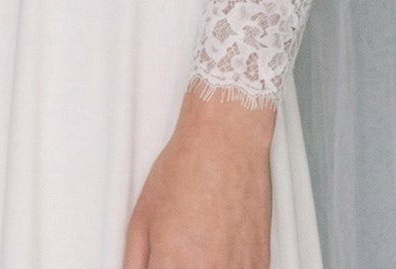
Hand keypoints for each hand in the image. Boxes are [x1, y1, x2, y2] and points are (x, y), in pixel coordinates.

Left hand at [122, 84, 276, 268]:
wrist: (226, 139)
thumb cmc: (188, 167)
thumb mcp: (142, 215)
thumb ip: (135, 259)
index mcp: (172, 265)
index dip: (158, 267)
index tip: (159, 260)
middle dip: (177, 265)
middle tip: (177, 247)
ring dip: (203, 265)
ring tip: (201, 242)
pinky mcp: (260, 264)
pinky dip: (228, 265)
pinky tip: (220, 244)